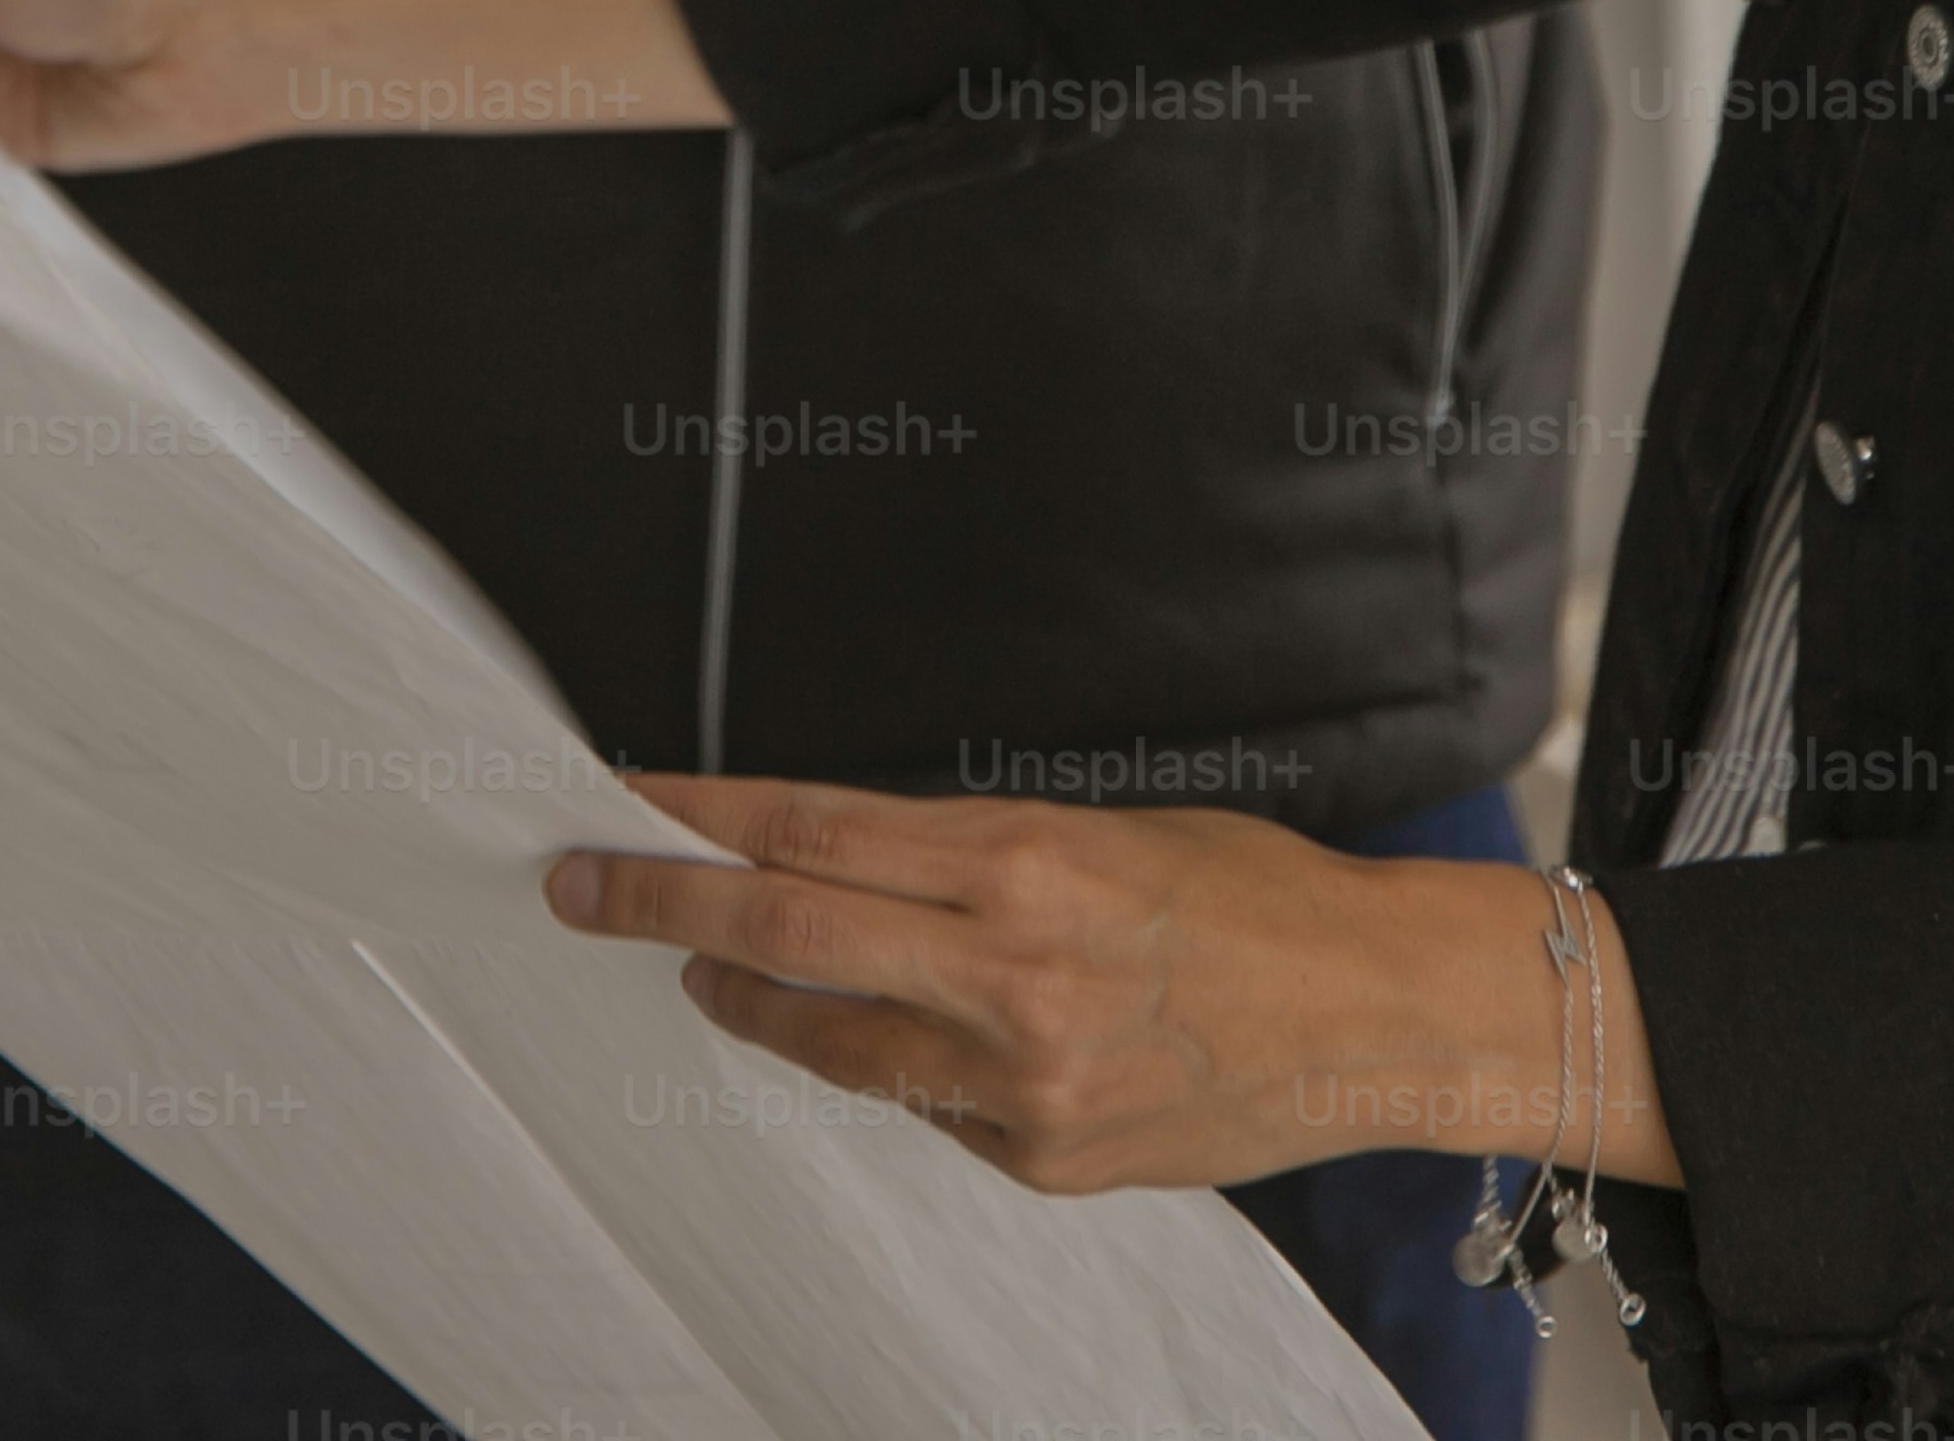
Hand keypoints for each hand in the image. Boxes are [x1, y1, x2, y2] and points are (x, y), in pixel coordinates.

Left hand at [550, 773, 1667, 1200]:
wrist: (1375, 1015)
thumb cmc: (1249, 894)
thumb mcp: (1106, 827)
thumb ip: (969, 854)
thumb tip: (836, 857)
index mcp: (1025, 862)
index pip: (814, 829)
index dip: (704, 812)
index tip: (624, 794)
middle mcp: (1009, 973)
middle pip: (784, 932)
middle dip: (663, 906)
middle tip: (578, 887)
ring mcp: (1020, 1083)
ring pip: (829, 1040)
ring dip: (748, 1000)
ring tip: (704, 970)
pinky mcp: (1041, 1159)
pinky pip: (922, 1106)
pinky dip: (886, 1062)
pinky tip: (883, 1034)